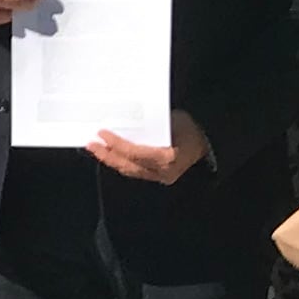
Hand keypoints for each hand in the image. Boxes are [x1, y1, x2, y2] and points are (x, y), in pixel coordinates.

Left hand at [88, 113, 211, 183]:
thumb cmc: (190, 128)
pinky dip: (121, 163)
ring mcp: (160, 177)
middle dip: (107, 155)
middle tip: (91, 144)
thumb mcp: (173, 120)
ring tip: (96, 150)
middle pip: (128, 165)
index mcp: (168, 156)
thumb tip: (125, 121)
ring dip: (111, 160)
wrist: (207, 144)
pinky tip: (111, 155)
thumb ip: (151, 125)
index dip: (116, 144)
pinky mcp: (157, 177)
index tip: (102, 134)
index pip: (135, 153)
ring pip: (129, 171)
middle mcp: (163, 171)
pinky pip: (135, 171)